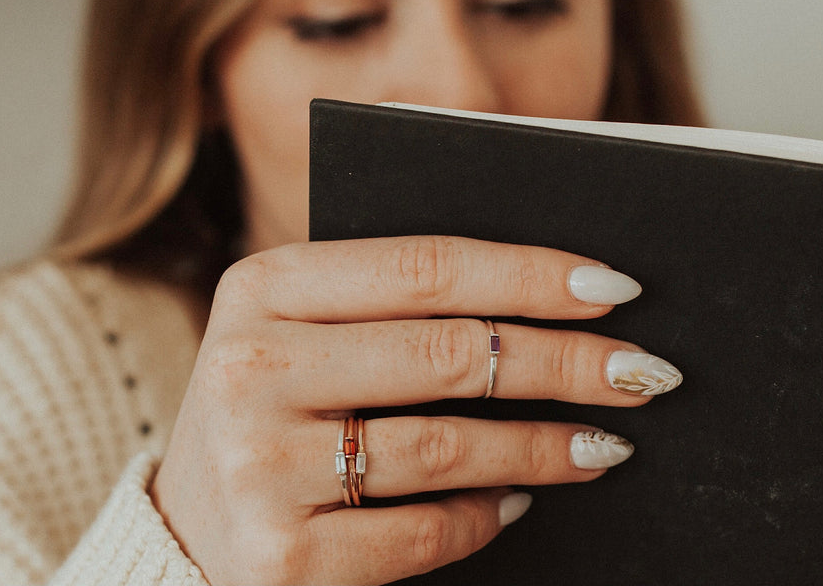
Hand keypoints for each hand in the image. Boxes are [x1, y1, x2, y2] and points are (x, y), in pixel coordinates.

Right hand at [150, 236, 676, 584]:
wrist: (182, 534)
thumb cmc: (269, 414)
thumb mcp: (298, 337)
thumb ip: (390, 311)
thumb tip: (546, 306)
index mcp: (261, 289)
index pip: (423, 266)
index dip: (530, 274)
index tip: (612, 286)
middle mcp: (250, 368)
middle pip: (446, 352)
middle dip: (564, 360)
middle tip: (641, 370)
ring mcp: (260, 466)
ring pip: (445, 447)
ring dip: (544, 445)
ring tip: (606, 442)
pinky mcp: (282, 557)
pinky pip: (422, 533)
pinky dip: (486, 518)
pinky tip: (520, 502)